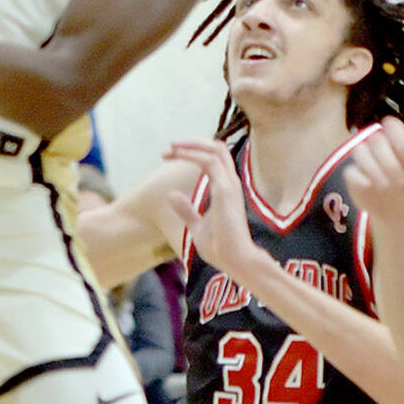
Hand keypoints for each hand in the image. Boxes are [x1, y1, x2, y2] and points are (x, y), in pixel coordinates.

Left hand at [163, 139, 261, 281]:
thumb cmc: (219, 247)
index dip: (193, 152)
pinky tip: (178, 154)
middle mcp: (231, 182)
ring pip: (214, 149)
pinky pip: (209, 161)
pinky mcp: (226, 189)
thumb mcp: (197, 226)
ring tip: (171, 148)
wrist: (234, 260)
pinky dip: (193, 154)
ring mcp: (230, 184)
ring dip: (191, 145)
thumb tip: (172, 195)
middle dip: (192, 143)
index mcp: (226, 189)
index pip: (214, 159)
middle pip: (216, 149)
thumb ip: (187, 210)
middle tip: (169, 147)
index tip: (170, 155)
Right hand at [346, 119, 403, 227]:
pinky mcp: (353, 175)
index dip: (399, 141)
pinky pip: (351, 172)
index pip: (391, 125)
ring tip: (387, 186)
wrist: (401, 212)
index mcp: (397, 139)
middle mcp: (378, 145)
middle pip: (376, 140)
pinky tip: (373, 188)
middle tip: (402, 182)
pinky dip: (361, 180)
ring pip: (359, 151)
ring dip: (374, 170)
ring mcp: (364, 159)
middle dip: (390, 163)